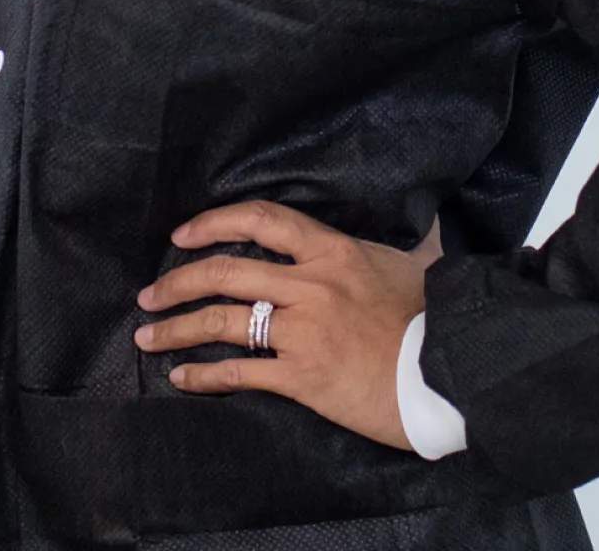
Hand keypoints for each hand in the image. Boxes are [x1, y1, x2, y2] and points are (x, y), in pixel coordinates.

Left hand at [134, 200, 435, 449]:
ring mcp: (303, 332)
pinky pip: (239, 372)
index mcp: (332, 252)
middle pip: (224, 272)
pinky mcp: (303, 377)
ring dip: (176, 328)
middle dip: (176, 282)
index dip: (213, 223)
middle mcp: (310, 285)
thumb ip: (369, 250)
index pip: (260, 220)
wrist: (451, 374)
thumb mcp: (401, 267)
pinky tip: (182, 378)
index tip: (181, 236)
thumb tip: (370, 237)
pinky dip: (204, 375)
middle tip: (149, 295)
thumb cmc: (431, 319)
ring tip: (147, 337)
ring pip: (221, 322)